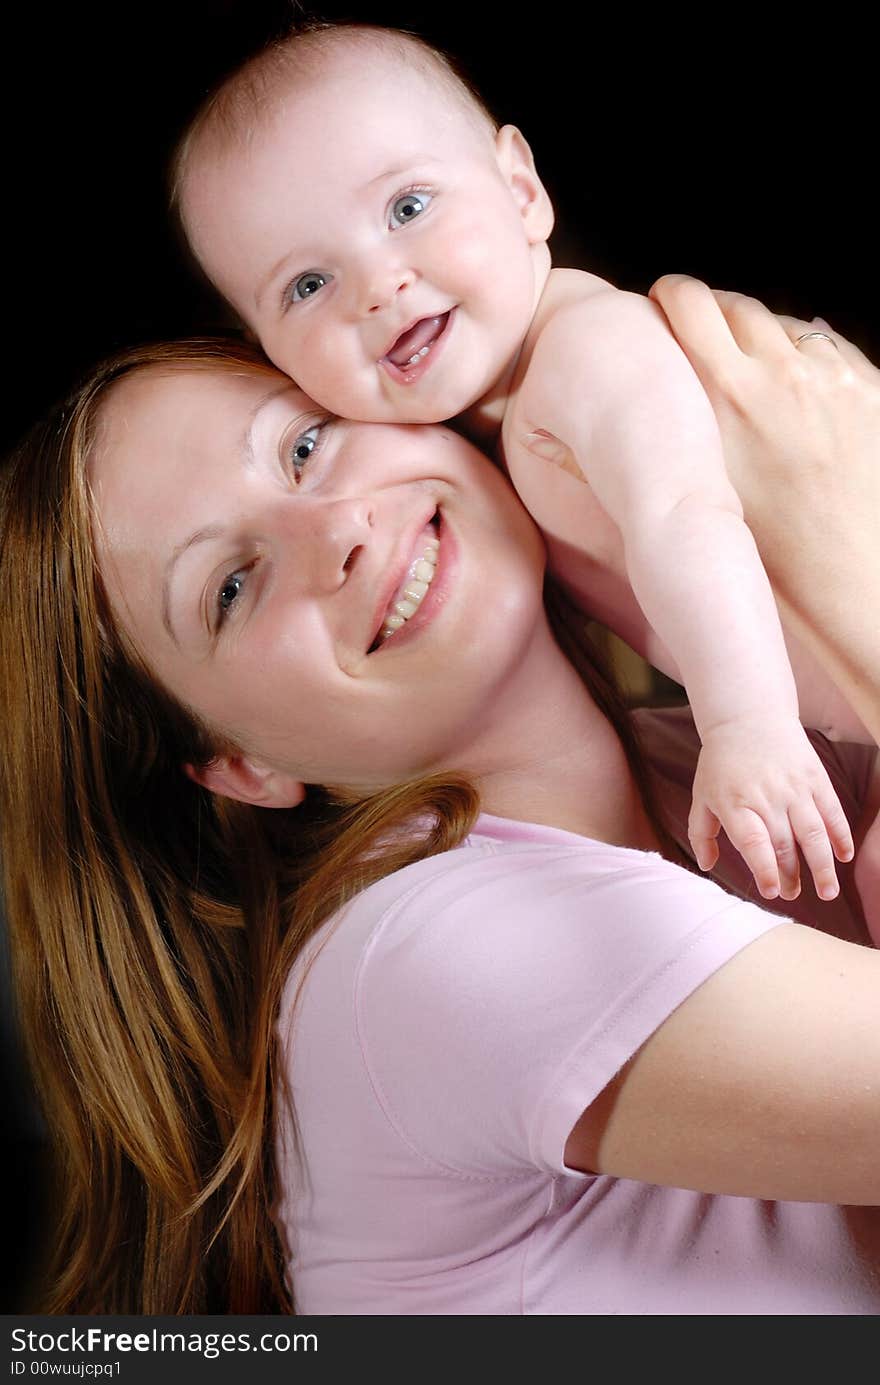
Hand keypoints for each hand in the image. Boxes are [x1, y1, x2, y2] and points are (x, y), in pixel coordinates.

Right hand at [649, 275, 879, 745]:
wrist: (859, 586)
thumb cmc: (775, 561)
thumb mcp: (702, 494)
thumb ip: (671, 443)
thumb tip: (613, 431)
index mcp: (725, 396)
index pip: (686, 301)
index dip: (670, 296)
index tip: (662, 303)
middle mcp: (780, 374)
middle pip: (734, 303)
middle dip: (713, 313)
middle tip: (701, 334)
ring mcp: (833, 376)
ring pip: (785, 326)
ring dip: (765, 341)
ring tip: (756, 381)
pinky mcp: (872, 387)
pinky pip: (831, 352)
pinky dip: (810, 363)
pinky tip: (802, 399)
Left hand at [690, 715, 854, 900]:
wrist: (749, 717)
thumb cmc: (721, 763)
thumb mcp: (702, 795)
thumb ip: (702, 833)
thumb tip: (707, 866)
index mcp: (735, 804)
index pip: (753, 843)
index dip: (764, 869)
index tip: (772, 892)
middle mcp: (766, 797)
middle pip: (784, 845)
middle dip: (792, 876)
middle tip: (794, 894)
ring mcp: (794, 788)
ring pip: (813, 834)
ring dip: (823, 866)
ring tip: (828, 891)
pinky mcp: (815, 779)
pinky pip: (831, 812)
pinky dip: (840, 836)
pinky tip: (843, 856)